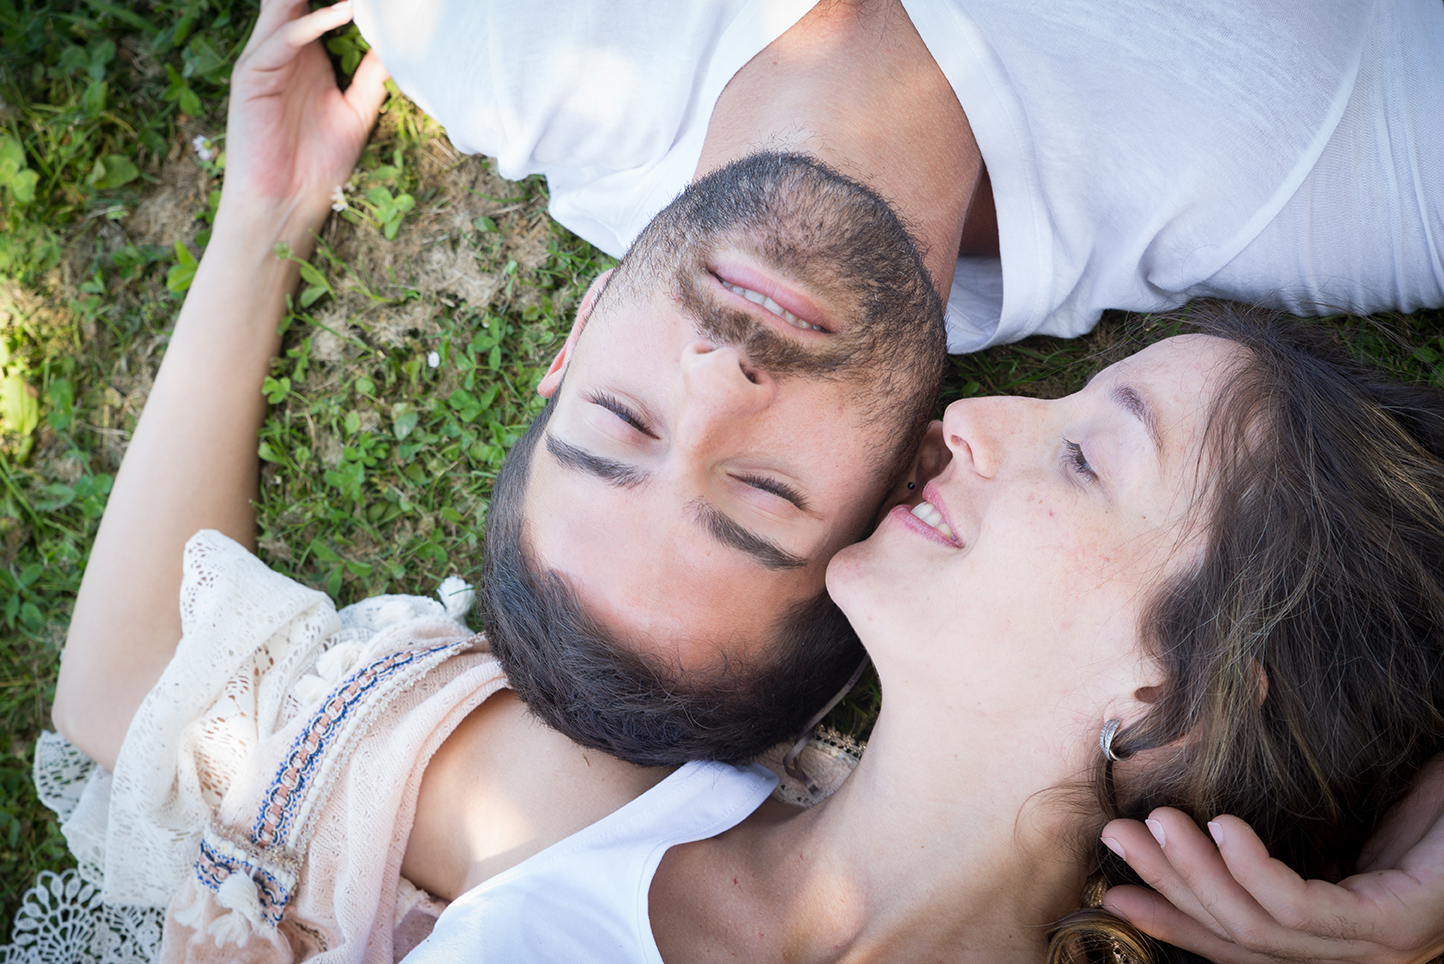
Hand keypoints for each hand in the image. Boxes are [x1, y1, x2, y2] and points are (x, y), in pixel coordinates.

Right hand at [222, 0, 388, 244]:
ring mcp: (265, 59)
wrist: (287, 200)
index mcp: (307, 55)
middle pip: (297, 0)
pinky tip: (343, 12)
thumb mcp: (357, 111)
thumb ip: (373, 75)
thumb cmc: (319, 162)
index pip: (321, 6)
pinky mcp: (251, 74)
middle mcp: (284, 50)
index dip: (347, 0)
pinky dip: (312, 23)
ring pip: (284, 7)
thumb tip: (398, 43)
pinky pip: (284, 39)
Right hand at [1099, 757, 1443, 963]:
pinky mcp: (1396, 925)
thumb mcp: (1340, 822)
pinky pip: (1303, 910)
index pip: (1238, 945)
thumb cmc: (1427, 808)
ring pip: (1259, 929)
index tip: (1116, 891)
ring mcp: (1377, 947)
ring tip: (1159, 824)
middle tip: (1120, 836)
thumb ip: (1280, 834)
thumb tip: (1196, 810)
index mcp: (1334, 938)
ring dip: (1195, 876)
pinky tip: (1223, 830)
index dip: (1172, 921)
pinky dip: (1252, 873)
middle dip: (1168, 887)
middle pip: (1237, 939)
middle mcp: (1353, 958)